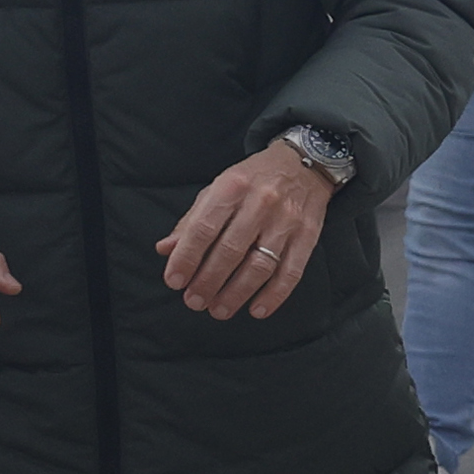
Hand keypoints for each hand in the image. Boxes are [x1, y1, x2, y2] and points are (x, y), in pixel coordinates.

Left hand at [155, 143, 335, 322]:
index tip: (175, 281)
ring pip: (259, 265)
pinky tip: (257, 310)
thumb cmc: (253, 179)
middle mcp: (260, 203)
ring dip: (237, 293)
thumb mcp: (217, 189)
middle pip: (230, 251)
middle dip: (209, 281)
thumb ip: (192, 220)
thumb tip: (166, 249)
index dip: (186, 258)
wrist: (304, 164)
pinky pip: (291, 271)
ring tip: (219, 310)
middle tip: (194, 301)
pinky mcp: (308, 235)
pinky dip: (274, 294)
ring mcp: (287, 220)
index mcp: (231, 187)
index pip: (203, 229)